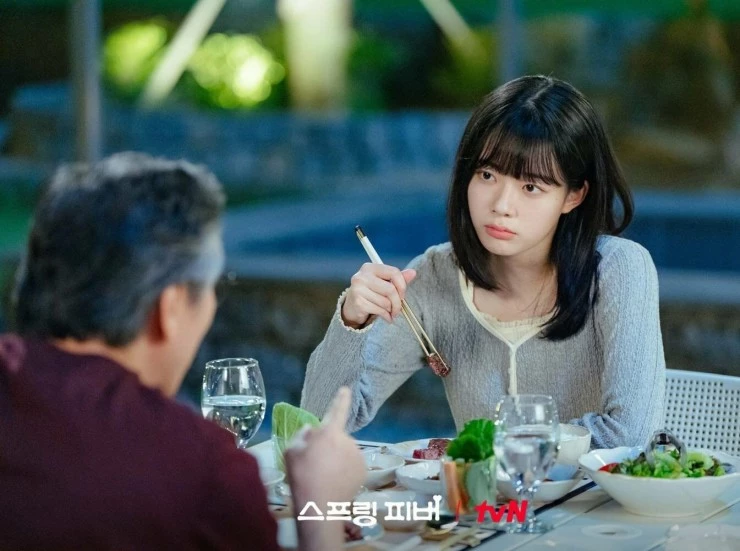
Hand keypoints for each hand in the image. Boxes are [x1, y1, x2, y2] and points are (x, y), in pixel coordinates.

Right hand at [285, 387, 364, 550]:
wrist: (319, 506)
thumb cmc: (301, 477)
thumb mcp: (291, 451)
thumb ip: (302, 435)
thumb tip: (312, 430)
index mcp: (329, 433)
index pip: (336, 411)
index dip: (340, 399)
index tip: (346, 389)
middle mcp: (347, 441)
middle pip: (336, 437)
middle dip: (328, 444)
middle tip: (315, 462)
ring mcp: (357, 455)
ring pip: (344, 451)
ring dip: (336, 457)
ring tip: (323, 474)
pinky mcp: (363, 469)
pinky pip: (351, 463)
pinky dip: (344, 469)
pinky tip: (334, 480)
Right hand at [341, 263, 416, 327]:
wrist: (352, 307)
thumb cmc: (371, 292)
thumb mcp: (384, 283)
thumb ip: (398, 278)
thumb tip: (413, 272)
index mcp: (370, 267)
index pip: (393, 272)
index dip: (402, 285)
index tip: (402, 295)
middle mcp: (362, 276)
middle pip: (390, 289)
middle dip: (397, 302)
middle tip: (398, 309)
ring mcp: (358, 289)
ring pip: (385, 302)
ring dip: (391, 310)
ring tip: (390, 312)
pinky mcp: (358, 302)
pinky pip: (379, 310)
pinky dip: (386, 316)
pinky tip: (386, 317)